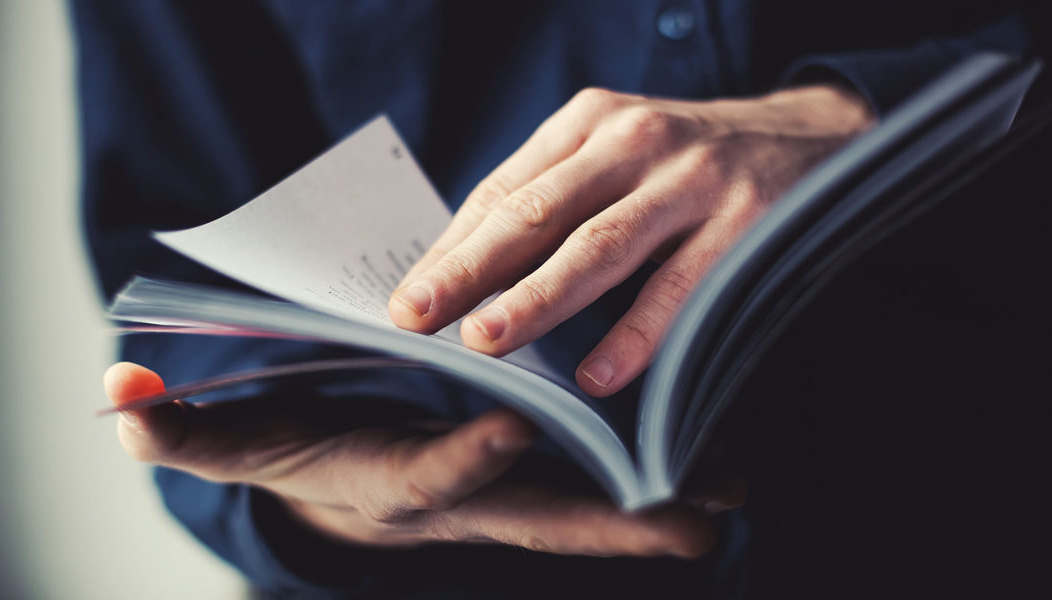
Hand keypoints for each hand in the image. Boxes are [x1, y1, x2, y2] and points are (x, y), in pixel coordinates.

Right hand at [105, 361, 742, 556]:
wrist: (337, 495)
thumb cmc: (296, 456)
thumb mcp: (234, 442)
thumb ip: (176, 429)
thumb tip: (116, 400)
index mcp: (392, 483)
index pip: (432, 478)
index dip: (466, 458)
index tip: (513, 422)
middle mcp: (460, 504)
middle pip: (545, 524)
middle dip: (614, 522)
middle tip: (698, 511)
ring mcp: (503, 504)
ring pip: (592, 517)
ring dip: (661, 505)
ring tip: (742, 480)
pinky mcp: (531, 489)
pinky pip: (604, 494)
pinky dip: (659, 483)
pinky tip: (726, 459)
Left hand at [389, 85, 874, 395]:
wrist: (813, 134)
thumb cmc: (687, 165)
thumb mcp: (616, 157)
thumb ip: (554, 200)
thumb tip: (467, 276)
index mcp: (587, 122)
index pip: (502, 193)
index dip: (450, 250)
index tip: (406, 302)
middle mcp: (632, 139)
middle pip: (535, 213)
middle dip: (468, 270)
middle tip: (416, 318)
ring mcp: (691, 176)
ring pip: (599, 244)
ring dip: (539, 297)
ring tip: (486, 340)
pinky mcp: (745, 217)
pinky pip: (682, 284)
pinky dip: (639, 332)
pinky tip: (599, 376)